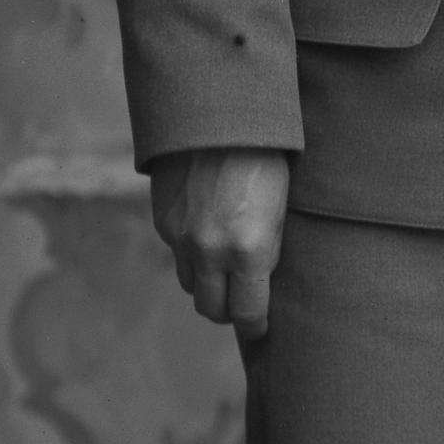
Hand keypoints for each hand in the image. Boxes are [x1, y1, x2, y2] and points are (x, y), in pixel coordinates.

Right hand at [148, 149, 292, 334]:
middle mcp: (211, 251)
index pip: (248, 314)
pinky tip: (207, 229)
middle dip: (228, 310)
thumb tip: (260, 285)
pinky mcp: (162, 221)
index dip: (255, 326)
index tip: (260, 327)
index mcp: (250, 251)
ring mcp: (181, 237)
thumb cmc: (266, 160)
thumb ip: (267, 252)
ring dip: (207, 282)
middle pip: (212, 309)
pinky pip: (177, 252)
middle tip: (241, 300)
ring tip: (225, 264)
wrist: (219, 116)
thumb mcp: (280, 211)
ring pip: (191, 284)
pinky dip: (191, 251)